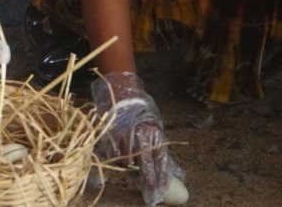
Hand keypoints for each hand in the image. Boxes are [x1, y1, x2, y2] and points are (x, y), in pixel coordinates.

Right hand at [91, 72, 183, 206]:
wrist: (122, 90)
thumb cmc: (140, 108)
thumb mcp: (155, 124)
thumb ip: (159, 145)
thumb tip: (169, 166)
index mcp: (155, 132)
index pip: (160, 161)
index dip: (160, 177)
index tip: (161, 189)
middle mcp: (141, 135)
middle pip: (145, 165)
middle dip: (147, 180)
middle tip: (149, 191)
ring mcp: (125, 136)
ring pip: (128, 162)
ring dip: (131, 168)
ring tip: (133, 168)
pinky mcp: (111, 135)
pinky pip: (115, 155)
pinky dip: (118, 159)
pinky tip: (122, 159)